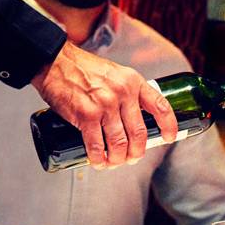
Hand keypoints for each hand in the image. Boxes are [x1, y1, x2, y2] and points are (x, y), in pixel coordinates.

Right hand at [32, 41, 176, 168]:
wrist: (55, 61)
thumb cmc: (84, 70)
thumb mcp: (116, 74)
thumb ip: (126, 93)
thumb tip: (134, 120)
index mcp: (133, 82)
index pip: (160, 106)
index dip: (169, 126)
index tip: (169, 138)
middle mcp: (122, 93)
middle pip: (139, 134)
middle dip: (136, 153)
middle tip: (130, 158)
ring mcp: (105, 105)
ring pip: (119, 144)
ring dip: (117, 160)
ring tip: (113, 163)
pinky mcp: (86, 116)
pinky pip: (97, 147)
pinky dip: (99, 160)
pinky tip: (99, 163)